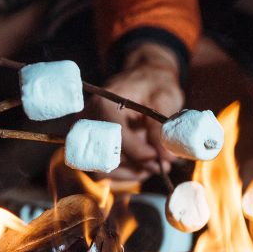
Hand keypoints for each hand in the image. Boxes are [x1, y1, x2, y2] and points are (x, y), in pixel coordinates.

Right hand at [97, 43, 184, 179]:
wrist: (144, 77)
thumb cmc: (155, 85)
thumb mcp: (165, 101)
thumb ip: (163, 129)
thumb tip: (166, 159)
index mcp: (105, 104)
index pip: (116, 138)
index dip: (140, 153)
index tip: (160, 157)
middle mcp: (88, 119)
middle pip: (106, 157)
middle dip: (135, 166)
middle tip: (161, 166)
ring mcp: (86, 133)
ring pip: (101, 168)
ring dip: (129, 173)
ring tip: (154, 167)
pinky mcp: (91, 143)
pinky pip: (100, 168)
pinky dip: (122, 173)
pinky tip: (142, 168)